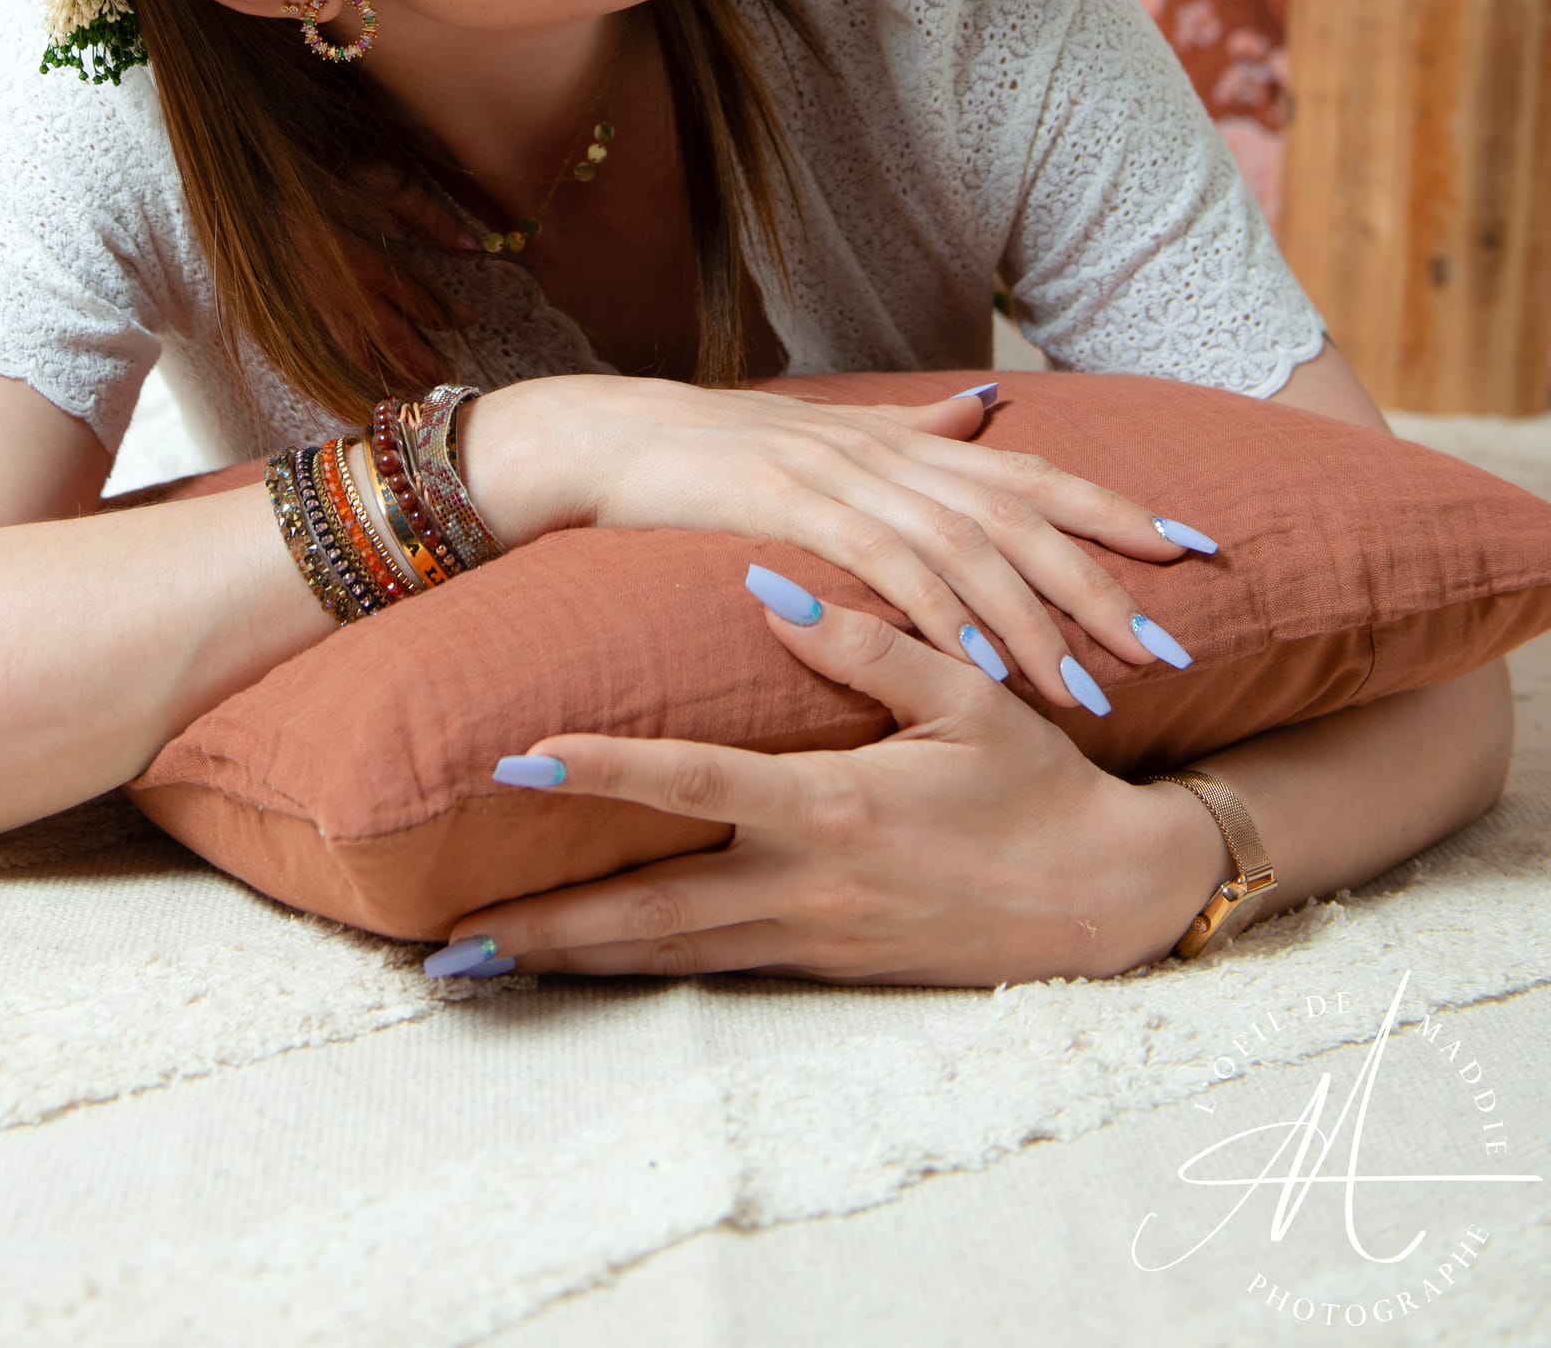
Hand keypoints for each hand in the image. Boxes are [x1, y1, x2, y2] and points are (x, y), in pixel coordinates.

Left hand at [444, 588, 1229, 985]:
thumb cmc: (1039, 783)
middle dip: (545, 928)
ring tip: (482, 966)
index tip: (517, 764)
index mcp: (835, 805)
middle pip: (651, 913)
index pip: (693, 783)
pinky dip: (642, 970)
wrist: (1110, 898)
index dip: (603, 773)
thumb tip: (765, 584)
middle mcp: (809, 883)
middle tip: (445, 944)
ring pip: (670, 956)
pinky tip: (586, 967)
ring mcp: (816, 937)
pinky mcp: (829, 967)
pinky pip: (714, 968)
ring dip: (575, 961)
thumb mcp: (969, 697)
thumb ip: (867, 644)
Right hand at [461, 375, 1209, 709]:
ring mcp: (841, 476)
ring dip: (1036, 621)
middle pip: (1021, 516)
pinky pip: (886, 567)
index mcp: (902, 442)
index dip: (1116, 510)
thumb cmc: (710, 460)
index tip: (1195, 552)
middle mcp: (886, 451)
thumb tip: (987, 412)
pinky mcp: (791, 509)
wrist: (602, 442)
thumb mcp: (828, 445)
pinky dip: (942, 614)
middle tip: (1172, 645)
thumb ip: (913, 435)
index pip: (1033, 475)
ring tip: (1095, 685)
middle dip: (1103, 581)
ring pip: (967, 549)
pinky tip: (983, 664)